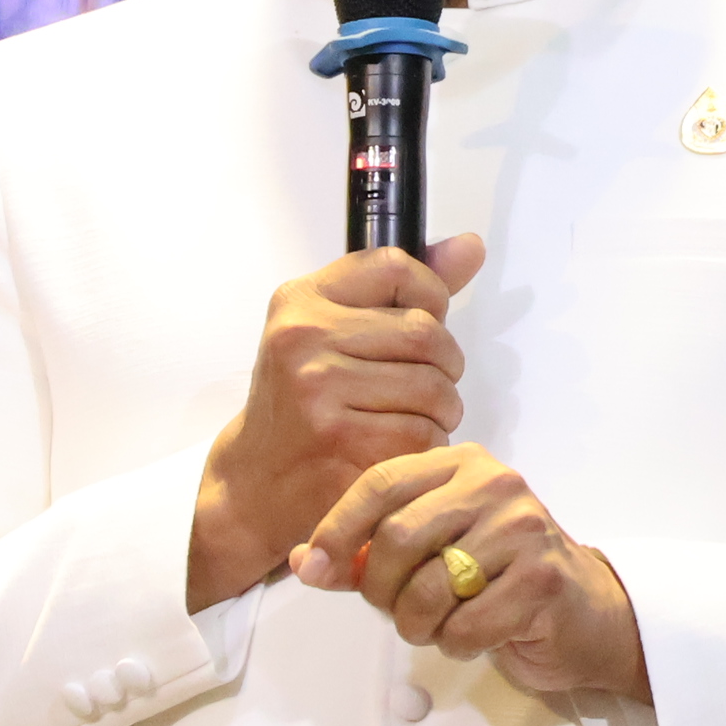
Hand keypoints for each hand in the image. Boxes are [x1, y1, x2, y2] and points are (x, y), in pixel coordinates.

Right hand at [186, 235, 483, 610]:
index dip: (430, 294)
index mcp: (302, 300)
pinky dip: (428, 446)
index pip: (395, 266)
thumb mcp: (333, 328)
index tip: (425, 321)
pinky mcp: (342, 442)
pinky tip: (403, 448)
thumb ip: (404, 290)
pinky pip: (424, 434)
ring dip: (442, 411)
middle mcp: (305, 338)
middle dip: (445, 365)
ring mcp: (320, 390)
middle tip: (427, 385)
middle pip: (427, 333)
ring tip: (417, 418)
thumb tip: (471, 246)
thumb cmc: (301, 399)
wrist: (254, 478)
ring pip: (434, 388)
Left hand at [293, 444, 650, 702]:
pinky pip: (466, 625)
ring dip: (418, 625)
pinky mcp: (543, 577)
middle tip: (395, 612)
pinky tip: (476, 634)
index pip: (380, 483)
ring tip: (437, 625)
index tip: (317, 569)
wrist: (582, 614)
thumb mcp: (425, 557)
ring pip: (428, 587)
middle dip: (380, 591)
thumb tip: (306, 562)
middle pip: (397, 537)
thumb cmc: (494, 581)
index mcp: (460, 464)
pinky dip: (456, 644)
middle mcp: (494, 483)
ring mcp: (524, 526)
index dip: (338, 529)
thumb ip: (365, 557)